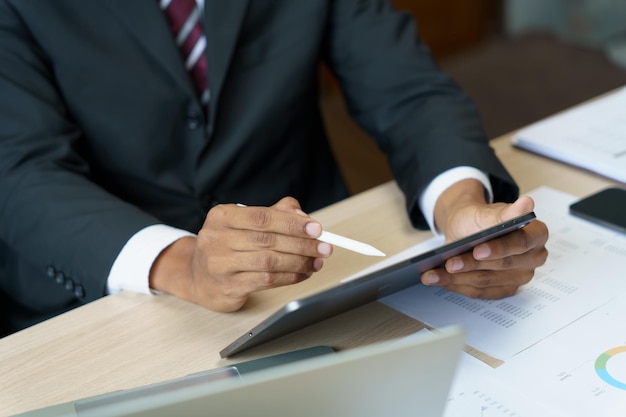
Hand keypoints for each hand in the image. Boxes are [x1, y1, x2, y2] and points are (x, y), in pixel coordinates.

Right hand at [149, 197, 331, 311]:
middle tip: (324, 247)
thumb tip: (304, 216)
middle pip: (268, 240)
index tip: (316, 228)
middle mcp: (216, 239)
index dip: (292, 223)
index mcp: (221, 216)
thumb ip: (275, 213)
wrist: (197, 276)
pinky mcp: (228, 286)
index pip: (262, 217)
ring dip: (299, 262)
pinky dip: (290, 277)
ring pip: (269, 262)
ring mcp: (220, 264)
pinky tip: (302, 274)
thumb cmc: (227, 245)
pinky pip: (266, 281)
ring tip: (316, 262)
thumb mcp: (244, 222)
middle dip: (302, 244)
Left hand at [421, 180, 548, 298]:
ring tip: (433, 275)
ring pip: (487, 282)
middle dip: (472, 265)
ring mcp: (519, 276)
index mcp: (537, 234)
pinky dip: (457, 286)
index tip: (477, 251)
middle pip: (501, 266)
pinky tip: (439, 280)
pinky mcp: (504, 289)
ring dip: (457, 279)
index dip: (499, 249)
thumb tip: (527, 204)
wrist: (467, 228)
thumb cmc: (480, 220)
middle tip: (449, 264)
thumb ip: (506, 213)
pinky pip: (480, 292)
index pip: (521, 244)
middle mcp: (533, 258)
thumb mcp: (488, 213)